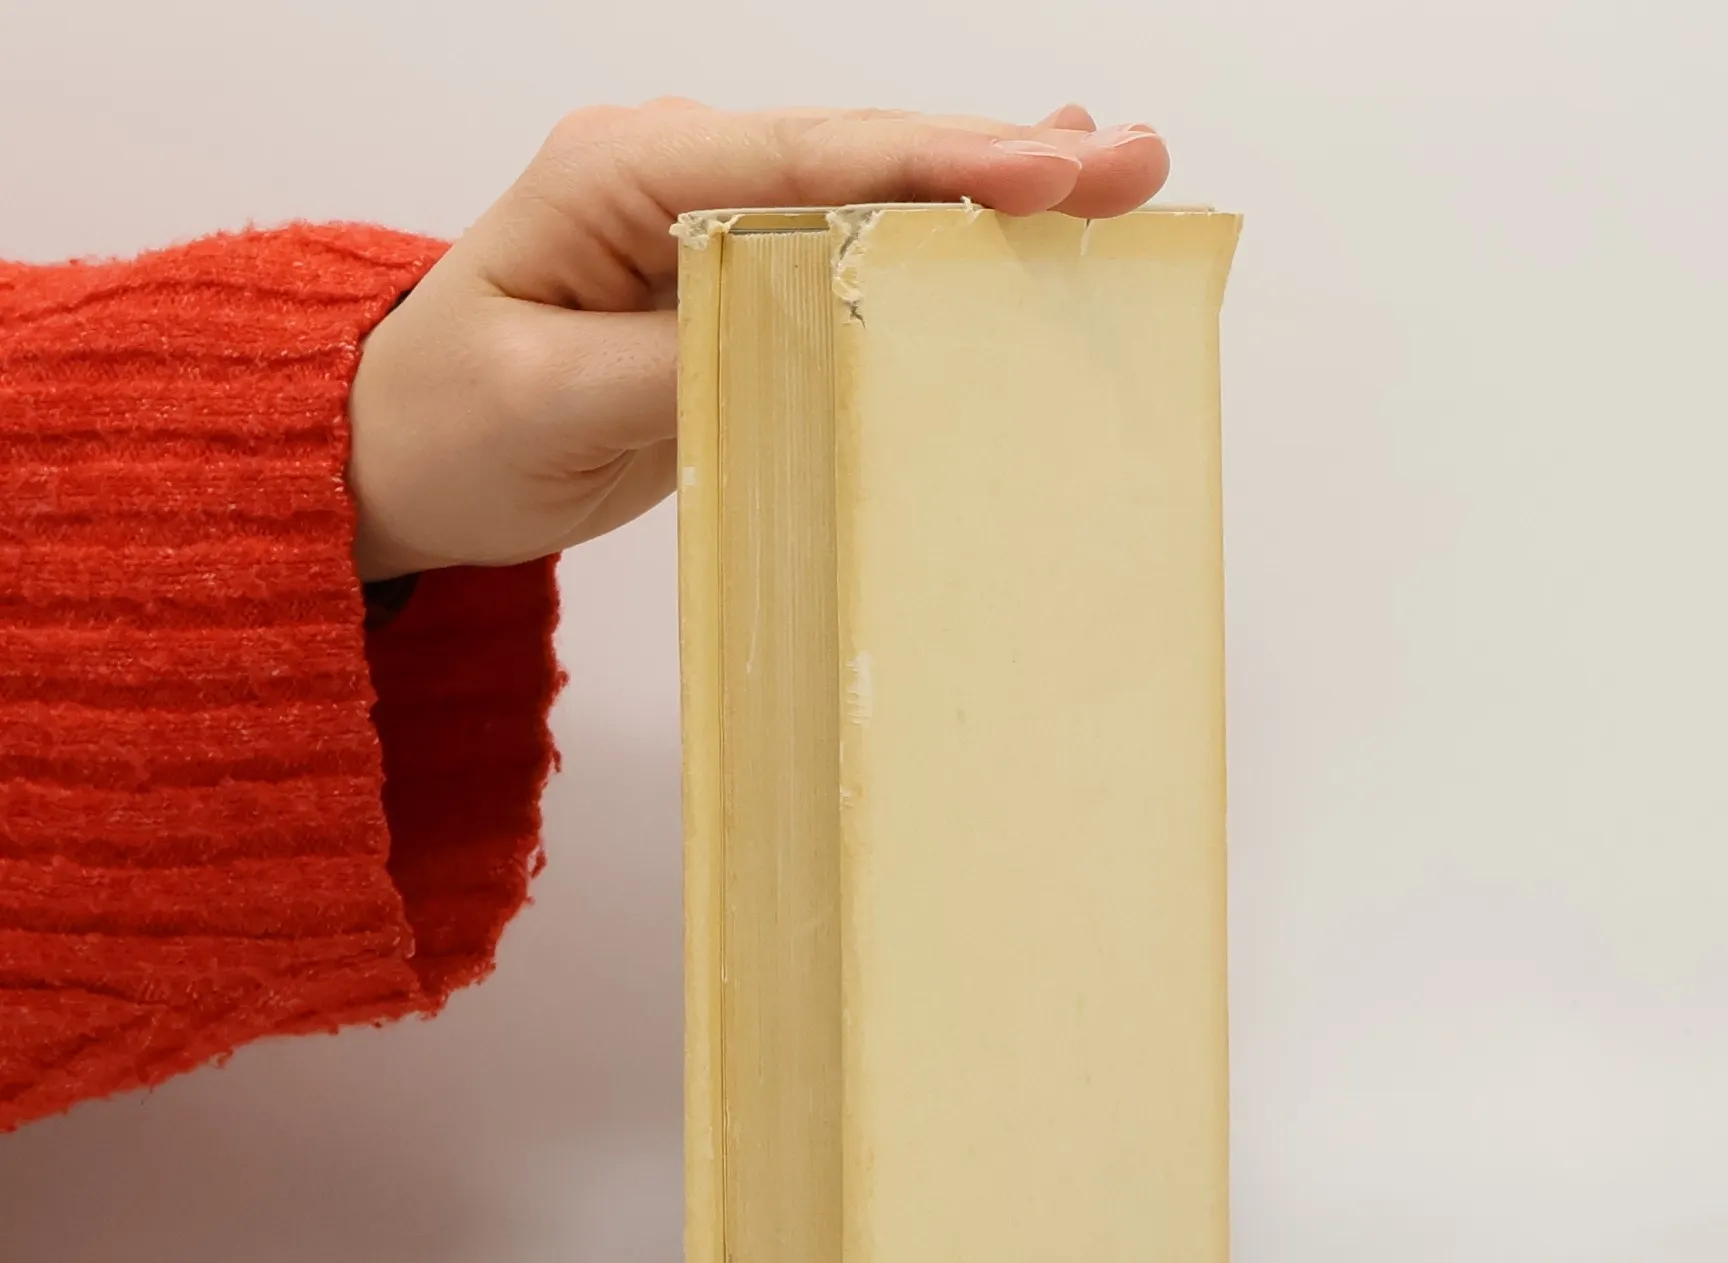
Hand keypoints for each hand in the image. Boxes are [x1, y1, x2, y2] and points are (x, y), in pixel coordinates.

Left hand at [346, 99, 1169, 580]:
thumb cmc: (450, 423)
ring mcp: (714, 223)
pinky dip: (943, 240)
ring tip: (1115, 176)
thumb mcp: (549, 402)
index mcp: (624, 174)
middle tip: (1134, 164)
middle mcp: (680, 174)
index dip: (936, 164)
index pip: (806, 159)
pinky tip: (1022, 217)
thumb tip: (805, 332)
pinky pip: (852, 253)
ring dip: (995, 189)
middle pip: (865, 155)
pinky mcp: (736, 283)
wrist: (403, 451)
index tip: (1048, 173)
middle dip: (1003, 161)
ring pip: (874, 194)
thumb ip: (675, 361)